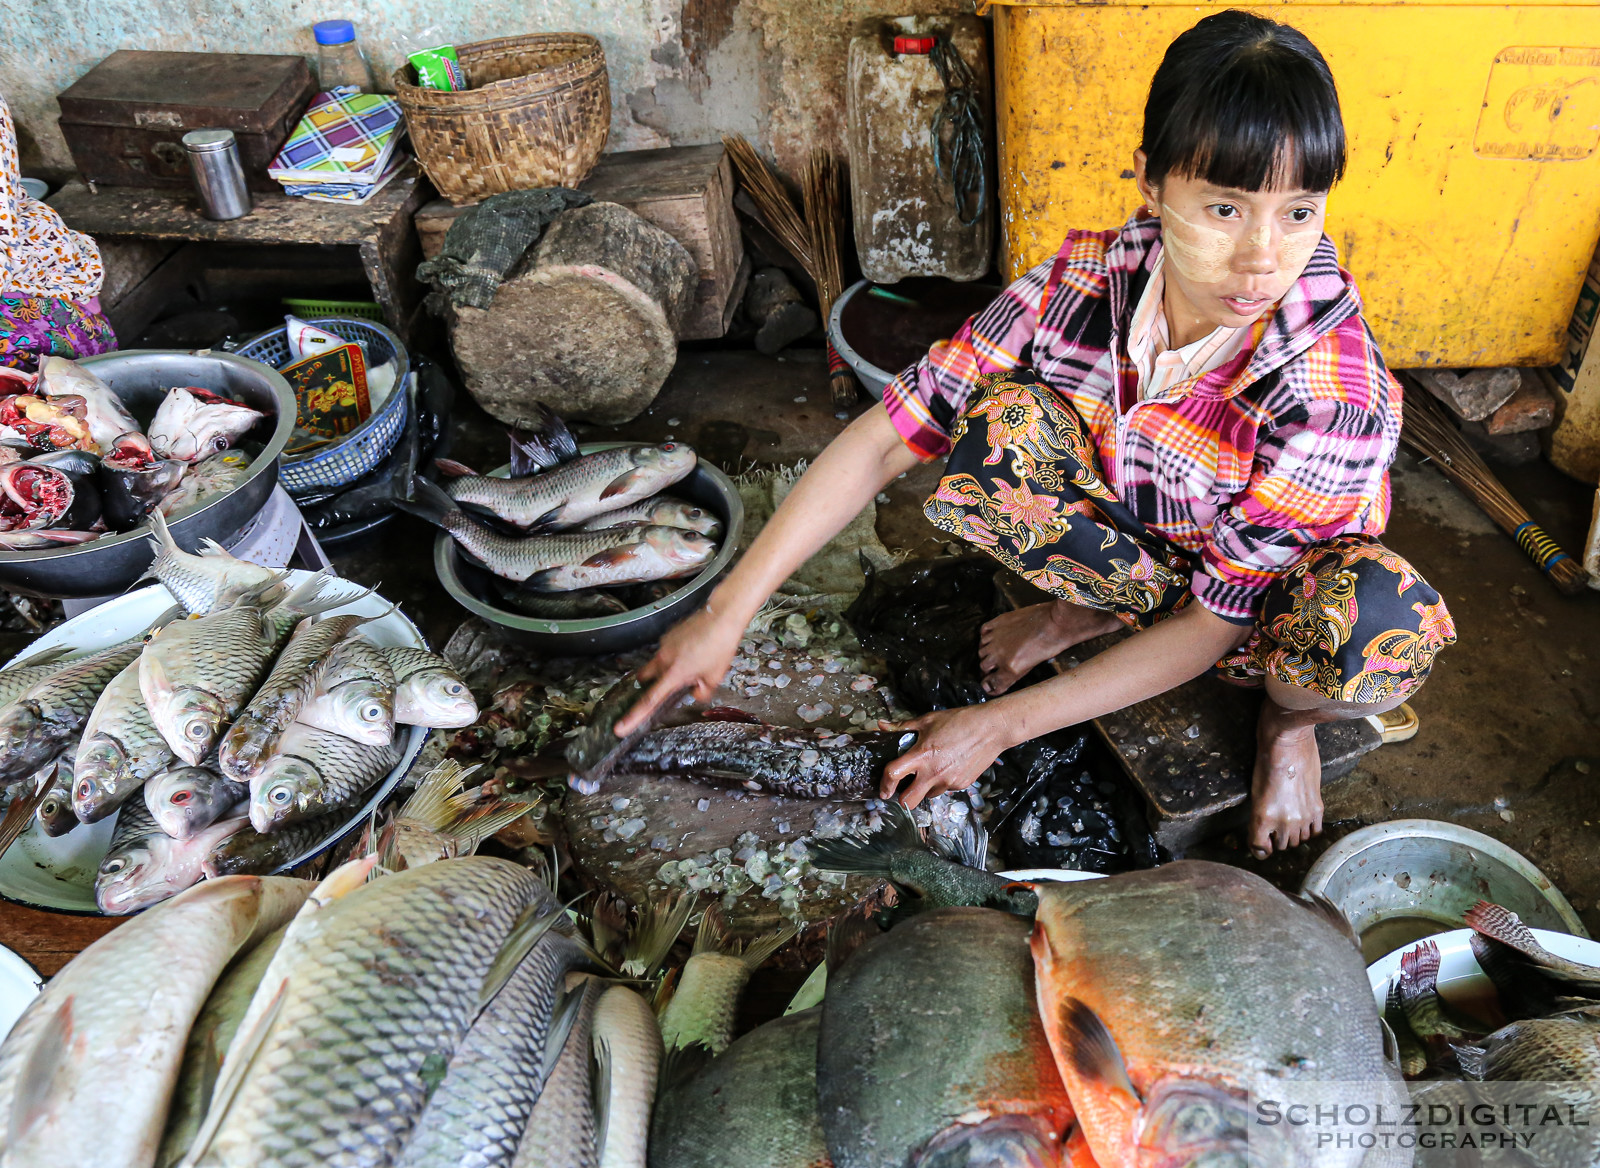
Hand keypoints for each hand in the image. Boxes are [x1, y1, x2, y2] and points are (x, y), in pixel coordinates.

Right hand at [614, 604, 743, 736]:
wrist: (720, 617)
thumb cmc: (719, 647)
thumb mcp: (715, 678)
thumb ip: (701, 693)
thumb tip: (694, 693)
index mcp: (674, 674)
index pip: (650, 700)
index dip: (634, 716)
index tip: (620, 727)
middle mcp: (664, 659)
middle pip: (645, 678)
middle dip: (651, 683)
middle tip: (668, 683)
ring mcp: (664, 645)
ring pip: (657, 662)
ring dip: (668, 667)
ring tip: (694, 660)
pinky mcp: (668, 634)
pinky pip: (666, 649)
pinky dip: (675, 653)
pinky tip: (694, 648)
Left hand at [878, 703, 1016, 808]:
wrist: (991, 728)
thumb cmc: (959, 721)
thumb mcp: (928, 720)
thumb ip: (903, 726)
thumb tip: (883, 725)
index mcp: (921, 755)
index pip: (893, 775)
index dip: (884, 785)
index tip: (884, 789)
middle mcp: (934, 773)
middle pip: (909, 802)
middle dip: (902, 799)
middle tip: (902, 790)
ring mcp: (949, 781)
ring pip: (928, 796)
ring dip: (924, 788)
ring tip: (929, 772)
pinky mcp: (961, 785)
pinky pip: (945, 789)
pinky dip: (941, 782)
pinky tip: (947, 767)